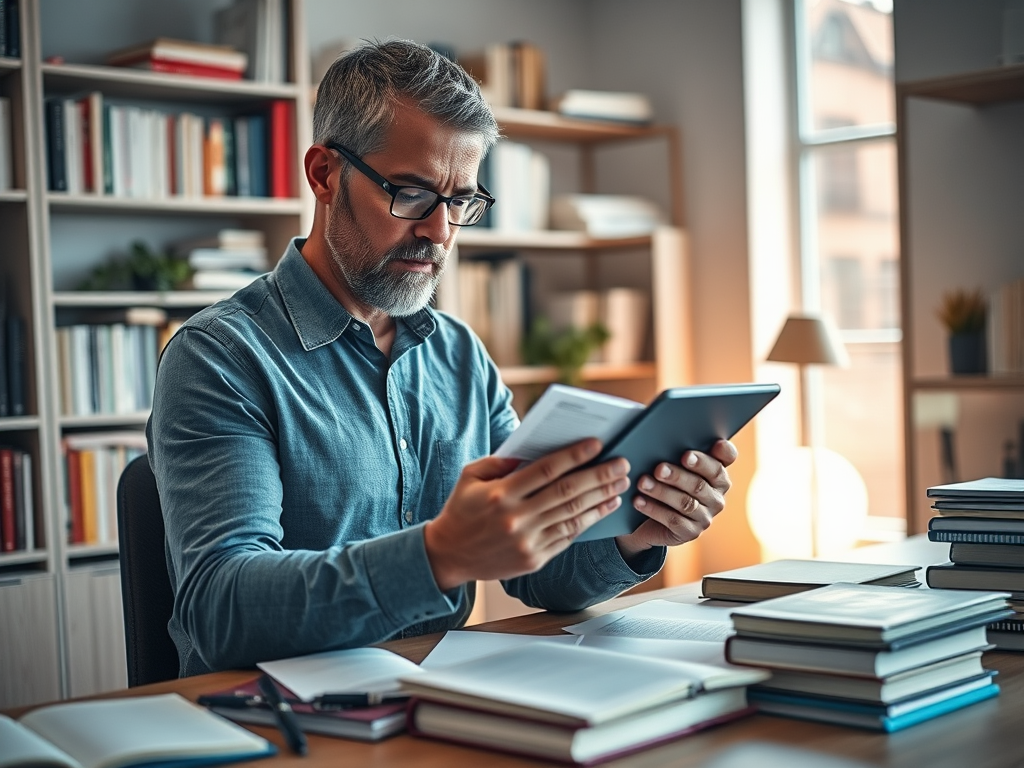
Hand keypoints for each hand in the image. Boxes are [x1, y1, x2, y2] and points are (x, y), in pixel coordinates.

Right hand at [423, 439, 630, 590]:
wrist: (449, 555)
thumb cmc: (461, 509)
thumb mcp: (472, 477)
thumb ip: (502, 461)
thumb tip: (535, 449)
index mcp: (500, 495)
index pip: (545, 470)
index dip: (574, 456)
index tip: (597, 443)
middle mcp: (516, 519)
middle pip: (567, 493)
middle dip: (599, 476)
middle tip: (622, 463)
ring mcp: (527, 542)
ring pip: (573, 516)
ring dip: (601, 498)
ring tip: (621, 484)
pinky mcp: (534, 560)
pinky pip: (568, 537)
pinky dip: (590, 521)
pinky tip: (605, 506)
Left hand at [615, 439, 736, 559]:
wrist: (650, 520)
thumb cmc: (664, 484)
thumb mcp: (672, 467)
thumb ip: (677, 453)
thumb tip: (663, 438)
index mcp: (717, 474)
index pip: (726, 460)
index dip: (718, 454)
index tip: (694, 450)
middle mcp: (716, 496)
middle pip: (700, 484)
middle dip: (678, 475)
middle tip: (659, 468)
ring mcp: (705, 516)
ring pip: (686, 503)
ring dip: (662, 492)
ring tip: (643, 483)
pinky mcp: (691, 532)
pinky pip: (674, 520)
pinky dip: (654, 509)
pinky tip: (639, 501)